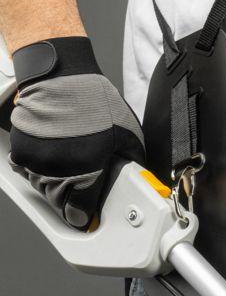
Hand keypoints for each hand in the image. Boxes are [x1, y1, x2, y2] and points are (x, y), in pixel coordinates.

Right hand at [9, 36, 145, 229]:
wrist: (61, 77)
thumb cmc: (94, 102)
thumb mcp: (127, 134)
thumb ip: (129, 160)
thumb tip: (134, 175)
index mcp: (85, 169)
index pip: (79, 209)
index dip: (83, 216)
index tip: (84, 218)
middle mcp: (56, 169)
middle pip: (59, 201)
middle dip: (70, 201)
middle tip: (82, 195)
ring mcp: (35, 159)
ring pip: (42, 187)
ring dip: (55, 185)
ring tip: (71, 171)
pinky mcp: (21, 148)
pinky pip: (28, 170)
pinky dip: (39, 169)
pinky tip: (55, 158)